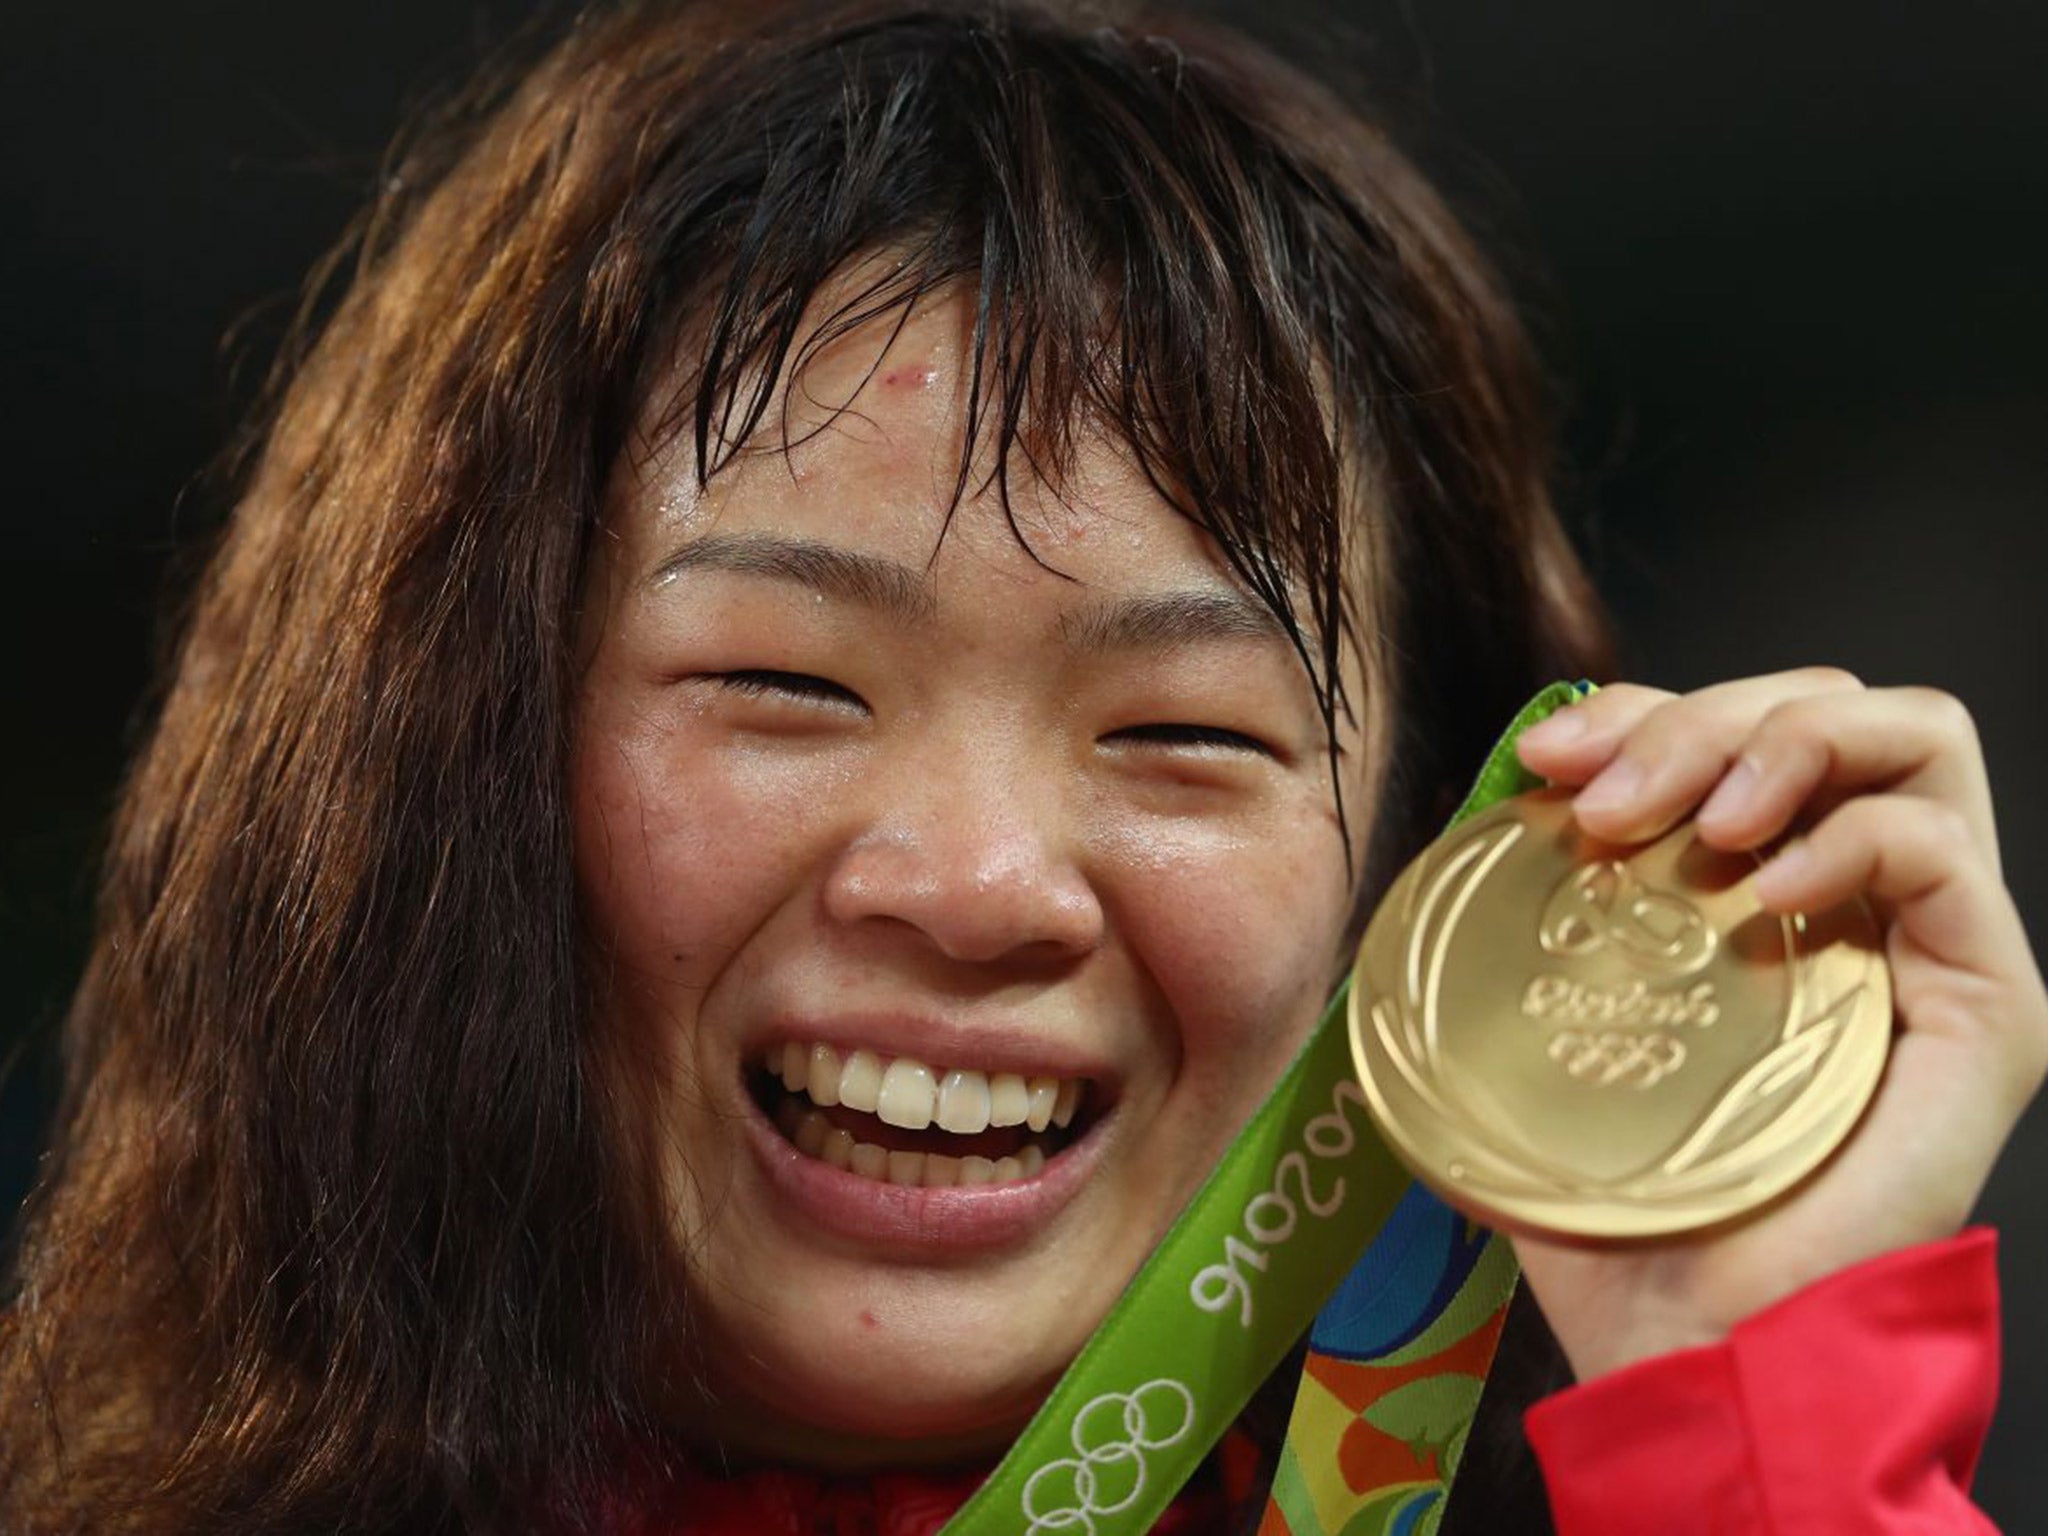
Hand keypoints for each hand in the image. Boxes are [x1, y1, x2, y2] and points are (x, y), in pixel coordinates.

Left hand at [1506, 668, 2047, 1380]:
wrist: (1688, 1339)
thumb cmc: (1620, 1201)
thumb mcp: (1545, 1021)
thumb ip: (1529, 910)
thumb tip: (1478, 800)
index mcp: (1755, 891)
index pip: (1737, 731)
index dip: (1648, 709)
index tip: (1550, 758)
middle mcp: (1853, 901)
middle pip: (1821, 707)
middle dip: (1702, 716)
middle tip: (1610, 800)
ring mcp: (1926, 945)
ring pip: (1909, 738)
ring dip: (1788, 740)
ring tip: (1702, 826)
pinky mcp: (1986, 1003)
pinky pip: (1946, 850)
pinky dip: (1851, 836)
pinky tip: (1761, 899)